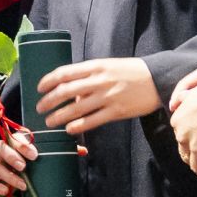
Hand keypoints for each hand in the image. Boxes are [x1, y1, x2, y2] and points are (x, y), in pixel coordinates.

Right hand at [0, 127, 37, 196]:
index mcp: (14, 142)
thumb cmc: (35, 161)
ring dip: (9, 176)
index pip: (13, 138)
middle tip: (23, 166)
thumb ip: (39, 149)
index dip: (22, 146)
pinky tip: (6, 191)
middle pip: (0, 148)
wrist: (31, 176)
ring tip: (23, 185)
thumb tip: (40, 147)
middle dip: (11, 157)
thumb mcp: (38, 153)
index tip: (34, 156)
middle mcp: (3, 151)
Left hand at [36, 55, 158, 134]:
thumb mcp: (108, 66)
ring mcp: (108, 97)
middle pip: (65, 91)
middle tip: (40, 108)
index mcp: (96, 66)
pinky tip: (68, 130)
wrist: (157, 79)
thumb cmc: (130, 72)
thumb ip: (89, 76)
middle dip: (48, 101)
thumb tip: (71, 92)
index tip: (39, 88)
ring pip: (76, 109)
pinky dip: (77, 126)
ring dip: (58, 116)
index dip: (48, 81)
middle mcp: (99, 81)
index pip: (65, 72)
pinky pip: (92, 121)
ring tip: (49, 122)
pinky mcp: (116, 111)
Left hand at [169, 62, 196, 187]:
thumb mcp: (194, 90)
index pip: (180, 136)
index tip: (195, 147)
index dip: (188, 143)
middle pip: (185, 152)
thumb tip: (173, 103)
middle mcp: (182, 134)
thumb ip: (183, 98)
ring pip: (195, 165)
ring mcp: (195, 146)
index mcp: (177, 119)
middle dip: (193, 159)